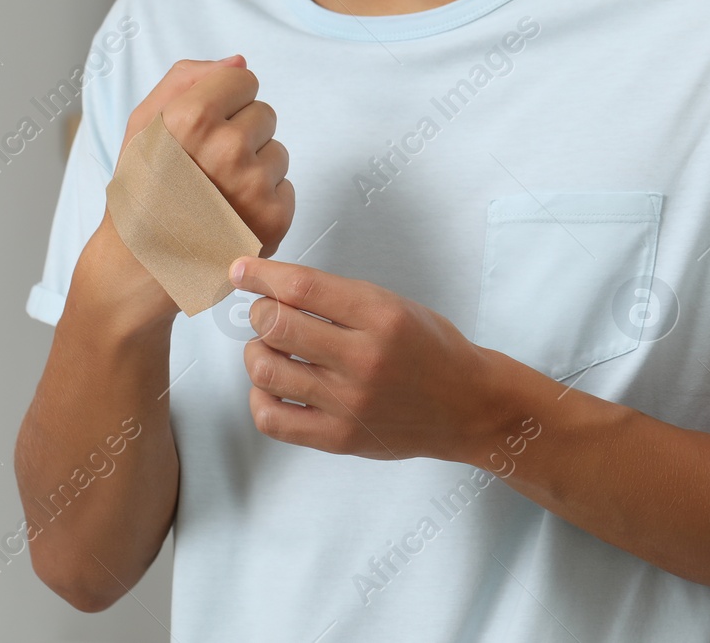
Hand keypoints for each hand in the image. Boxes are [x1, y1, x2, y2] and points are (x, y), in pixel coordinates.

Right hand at [117, 56, 295, 257]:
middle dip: (240, 133)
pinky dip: (264, 199)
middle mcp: (227, 149)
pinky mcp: (275, 218)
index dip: (223, 102)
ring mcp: (254, 186)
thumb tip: (240, 61)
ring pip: (277, 151)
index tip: (202, 129)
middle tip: (206, 167)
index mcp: (192, 118)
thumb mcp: (143, 124)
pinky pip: (286, 186)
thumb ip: (186, 79)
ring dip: (254, 167)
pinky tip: (231, 215)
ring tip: (217, 193)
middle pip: (264, 113)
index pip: (244, 79)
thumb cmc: (141, 188)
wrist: (142, 265)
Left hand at [230, 256, 504, 463]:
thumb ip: (338, 298)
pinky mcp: (339, 438)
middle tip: (266, 312)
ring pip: (266, 372)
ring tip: (271, 349)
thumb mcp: (395, 305)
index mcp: (381, 316)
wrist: (468, 406)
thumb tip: (274, 288)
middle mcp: (363, 359)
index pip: (303, 288)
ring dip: (257, 353)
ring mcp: (349, 403)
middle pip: (276, 326)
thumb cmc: (430, 349)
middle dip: (259, 312)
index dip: (261, 275)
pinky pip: (272, 419)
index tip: (241, 270)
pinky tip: (274, 386)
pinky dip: (260, 398)